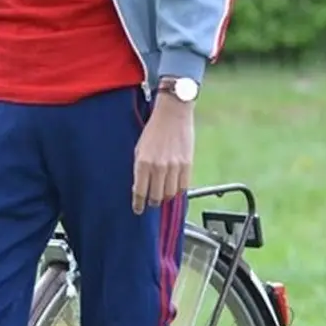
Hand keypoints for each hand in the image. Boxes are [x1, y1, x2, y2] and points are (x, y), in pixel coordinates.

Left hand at [131, 99, 193, 213]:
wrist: (173, 115)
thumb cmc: (153, 130)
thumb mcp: (139, 149)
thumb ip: (140, 168)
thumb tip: (140, 185)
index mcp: (143, 163)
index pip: (140, 191)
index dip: (138, 204)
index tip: (137, 210)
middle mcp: (159, 167)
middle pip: (156, 196)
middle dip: (152, 203)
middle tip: (151, 203)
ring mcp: (175, 167)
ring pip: (170, 194)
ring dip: (165, 198)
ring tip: (162, 196)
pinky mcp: (188, 164)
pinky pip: (183, 186)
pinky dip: (178, 190)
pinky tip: (173, 188)